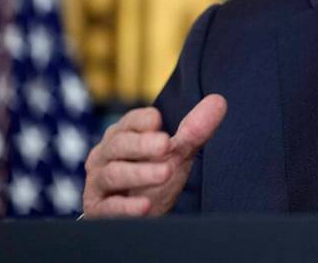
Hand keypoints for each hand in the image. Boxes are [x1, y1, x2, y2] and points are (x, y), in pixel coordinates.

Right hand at [82, 94, 226, 216]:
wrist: (138, 216)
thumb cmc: (153, 177)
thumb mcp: (176, 153)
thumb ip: (194, 130)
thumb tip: (219, 101)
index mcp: (123, 135)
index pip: (130, 121)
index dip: (143, 121)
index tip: (159, 121)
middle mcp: (106, 155)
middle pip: (119, 144)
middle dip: (142, 144)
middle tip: (166, 145)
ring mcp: (98, 182)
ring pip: (113, 173)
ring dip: (139, 173)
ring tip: (165, 173)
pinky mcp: (99, 209)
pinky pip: (108, 207)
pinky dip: (126, 207)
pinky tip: (145, 206)